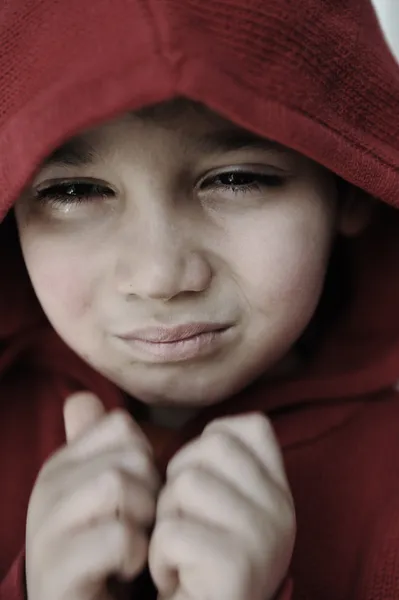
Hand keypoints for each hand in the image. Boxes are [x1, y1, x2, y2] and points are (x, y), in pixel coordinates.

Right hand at [26, 392, 159, 599]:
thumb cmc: (103, 549)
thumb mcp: (100, 492)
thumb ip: (97, 446)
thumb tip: (83, 399)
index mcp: (62, 463)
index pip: (120, 425)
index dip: (145, 457)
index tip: (139, 492)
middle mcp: (48, 487)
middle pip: (128, 455)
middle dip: (150, 492)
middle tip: (140, 525)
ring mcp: (47, 528)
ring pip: (118, 485)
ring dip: (143, 521)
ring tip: (134, 545)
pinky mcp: (57, 570)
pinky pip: (117, 537)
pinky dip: (134, 555)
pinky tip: (124, 569)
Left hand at [149, 413, 294, 599]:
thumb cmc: (203, 566)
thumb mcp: (229, 510)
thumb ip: (225, 470)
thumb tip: (207, 432)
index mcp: (280, 492)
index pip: (255, 426)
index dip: (213, 438)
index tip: (200, 476)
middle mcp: (281, 509)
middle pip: (213, 445)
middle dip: (179, 477)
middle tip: (181, 520)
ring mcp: (262, 536)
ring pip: (187, 483)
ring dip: (165, 519)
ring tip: (179, 551)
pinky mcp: (236, 566)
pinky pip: (172, 533)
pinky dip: (159, 558)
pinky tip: (175, 579)